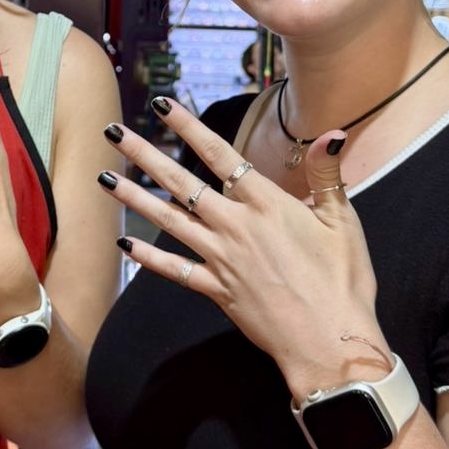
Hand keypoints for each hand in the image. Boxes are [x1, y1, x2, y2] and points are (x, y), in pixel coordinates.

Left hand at [103, 99, 385, 394]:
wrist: (329, 343)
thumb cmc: (342, 282)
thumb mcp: (342, 221)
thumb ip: (327, 174)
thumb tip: (330, 133)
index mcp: (266, 204)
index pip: (219, 155)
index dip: (187, 126)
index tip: (160, 104)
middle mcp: (236, 227)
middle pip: (181, 183)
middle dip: (144, 155)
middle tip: (113, 131)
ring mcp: (222, 260)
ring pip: (169, 221)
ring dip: (135, 198)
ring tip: (105, 178)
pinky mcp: (218, 291)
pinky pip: (176, 270)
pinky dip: (149, 259)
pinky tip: (125, 246)